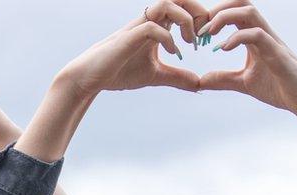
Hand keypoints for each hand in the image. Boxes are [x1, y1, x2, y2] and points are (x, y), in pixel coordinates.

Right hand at [57, 0, 207, 97]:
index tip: (205, 40)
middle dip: (198, 11)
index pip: (183, 5)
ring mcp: (138, 27)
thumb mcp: (156, 75)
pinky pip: (152, 27)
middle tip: (203, 34)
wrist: (91, 77)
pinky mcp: (129, 38)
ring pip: (167, 3)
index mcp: (156, 24)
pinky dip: (168, 39)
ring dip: (185, 20)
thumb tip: (199, 84)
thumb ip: (177, 77)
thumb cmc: (120, 71)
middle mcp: (149, 20)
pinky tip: (173, 54)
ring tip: (190, 42)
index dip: (200, 16)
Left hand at [199, 0, 296, 120]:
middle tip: (200, 30)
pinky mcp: (278, 55)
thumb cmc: (280, 89)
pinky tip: (223, 49)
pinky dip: (237, 38)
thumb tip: (201, 80)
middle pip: (241, 3)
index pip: (235, 12)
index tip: (198, 33)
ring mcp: (272, 42)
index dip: (213, 17)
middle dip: (217, 10)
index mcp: (255, 37)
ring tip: (209, 34)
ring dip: (224, 17)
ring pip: (250, 12)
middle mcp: (264, 34)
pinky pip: (258, 35)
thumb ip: (223, 79)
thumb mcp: (244, 83)